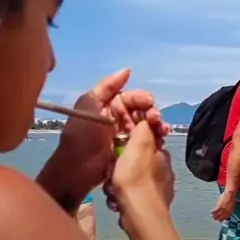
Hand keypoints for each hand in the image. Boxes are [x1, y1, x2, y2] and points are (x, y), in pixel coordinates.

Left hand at [48, 68, 168, 195]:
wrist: (76, 169)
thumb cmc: (81, 135)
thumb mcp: (89, 104)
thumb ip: (107, 86)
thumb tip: (127, 70)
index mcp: (109, 105)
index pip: (131, 98)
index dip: (142, 99)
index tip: (149, 103)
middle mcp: (118, 118)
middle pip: (142, 111)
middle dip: (152, 113)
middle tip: (157, 120)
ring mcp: (125, 136)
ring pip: (147, 127)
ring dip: (156, 127)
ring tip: (162, 131)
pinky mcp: (130, 152)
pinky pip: (146, 142)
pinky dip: (155, 140)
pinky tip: (160, 141)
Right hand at [112, 121, 175, 210]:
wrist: (140, 215)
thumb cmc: (136, 178)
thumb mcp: (137, 145)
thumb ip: (142, 130)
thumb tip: (144, 122)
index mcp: (161, 154)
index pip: (144, 140)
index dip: (128, 141)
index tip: (117, 148)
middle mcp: (163, 170)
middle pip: (135, 160)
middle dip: (119, 165)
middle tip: (111, 171)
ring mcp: (158, 188)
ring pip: (130, 178)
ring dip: (117, 183)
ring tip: (112, 189)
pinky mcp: (149, 204)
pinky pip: (131, 194)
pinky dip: (122, 197)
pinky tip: (117, 202)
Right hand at [211, 191, 235, 221]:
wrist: (230, 194)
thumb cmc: (231, 199)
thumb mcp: (232, 206)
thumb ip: (229, 210)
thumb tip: (227, 213)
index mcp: (230, 211)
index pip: (226, 217)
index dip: (222, 219)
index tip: (220, 220)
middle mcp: (226, 211)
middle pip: (221, 217)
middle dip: (218, 218)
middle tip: (215, 219)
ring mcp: (223, 209)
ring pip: (218, 214)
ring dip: (214, 216)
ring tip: (212, 216)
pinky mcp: (219, 206)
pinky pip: (215, 210)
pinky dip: (213, 212)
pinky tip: (211, 212)